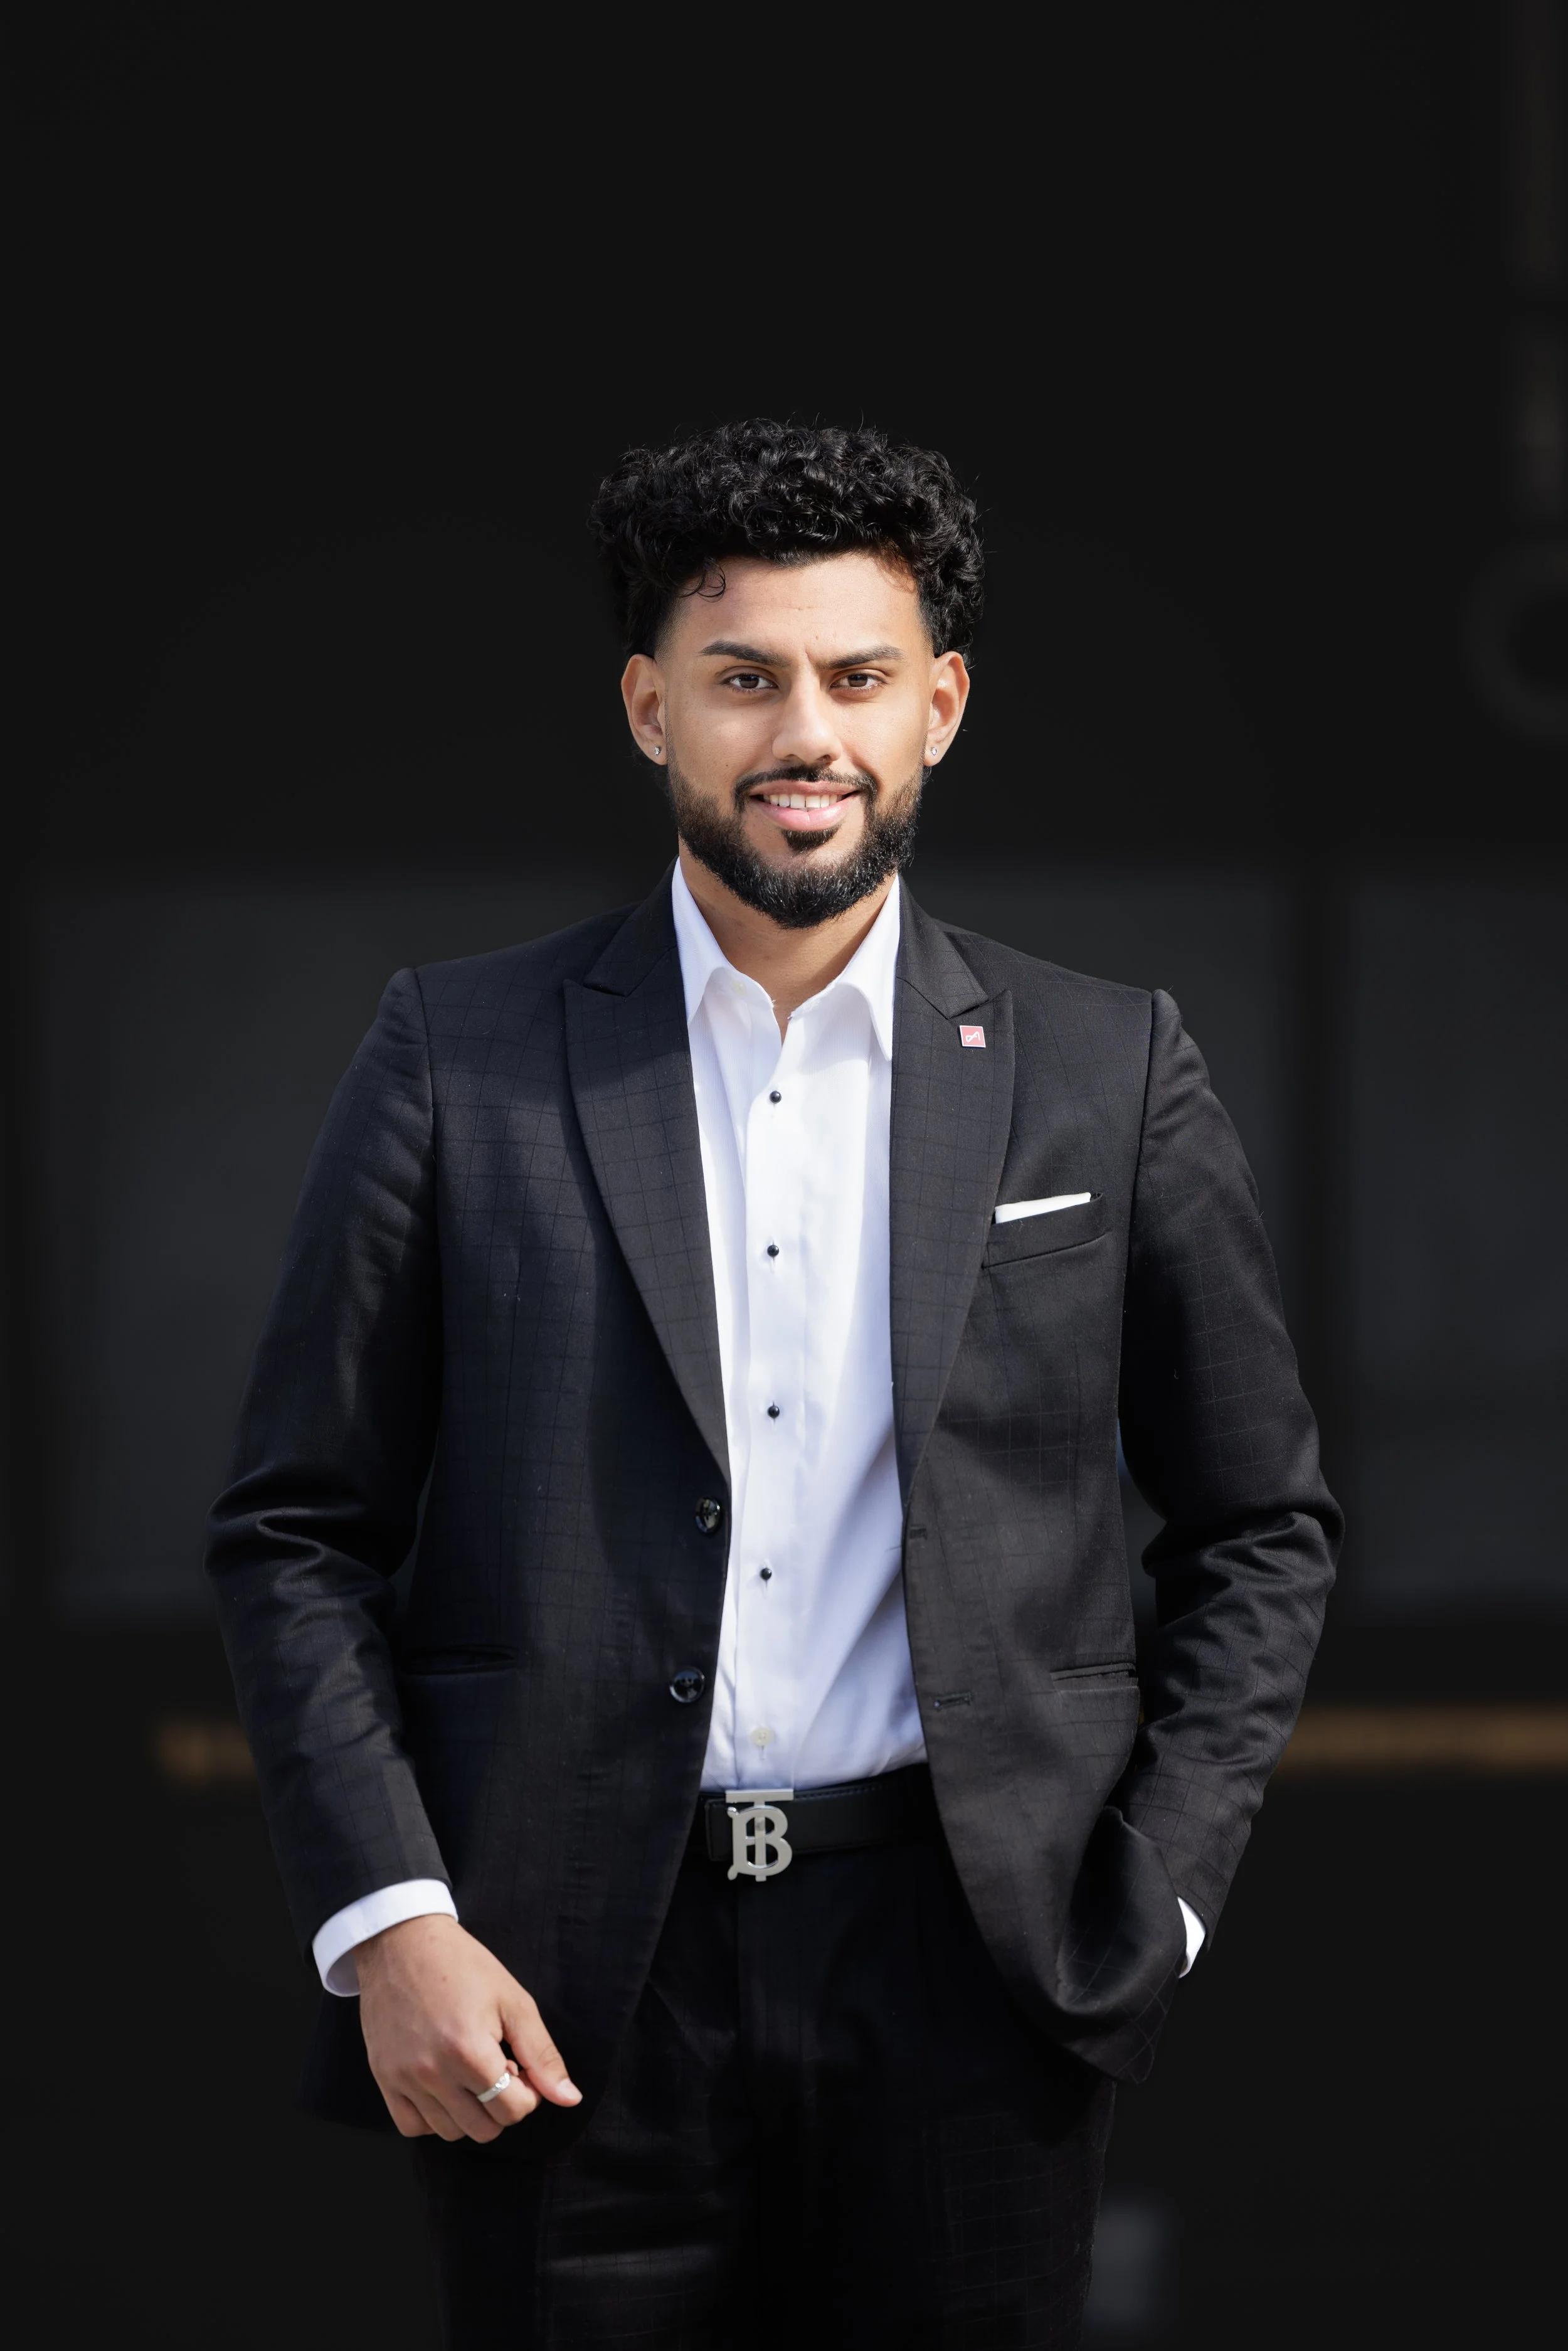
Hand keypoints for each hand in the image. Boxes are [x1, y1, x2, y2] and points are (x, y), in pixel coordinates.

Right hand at [354, 1913, 580, 2141]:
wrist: (402, 1942)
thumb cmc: (461, 1965)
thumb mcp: (513, 2001)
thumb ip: (542, 2054)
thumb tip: (570, 2099)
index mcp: (470, 2051)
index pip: (514, 2110)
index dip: (529, 2092)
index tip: (520, 2064)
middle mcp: (433, 2073)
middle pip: (484, 2129)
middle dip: (502, 2105)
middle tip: (497, 2067)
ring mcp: (404, 2079)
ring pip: (450, 2132)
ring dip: (469, 2112)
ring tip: (469, 2072)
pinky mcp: (383, 2079)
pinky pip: (411, 2126)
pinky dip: (432, 2116)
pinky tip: (442, 2086)